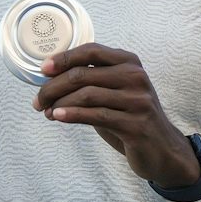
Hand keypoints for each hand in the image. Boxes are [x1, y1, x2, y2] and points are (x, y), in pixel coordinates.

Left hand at [33, 44, 199, 187]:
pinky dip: (71, 115)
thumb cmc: (131, 117)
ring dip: (59, 103)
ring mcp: (137, 100)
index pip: (91, 51)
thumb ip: (91, 81)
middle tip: (38, 100)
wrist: (162, 149)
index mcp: (129, 62)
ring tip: (46, 111)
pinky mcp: (135, 124)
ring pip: (86, 95)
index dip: (64, 58)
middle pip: (83, 75)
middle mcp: (136, 77)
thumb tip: (49, 79)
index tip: (43, 69)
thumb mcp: (114, 92)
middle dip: (53, 87)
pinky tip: (57, 117)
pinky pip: (95, 116)